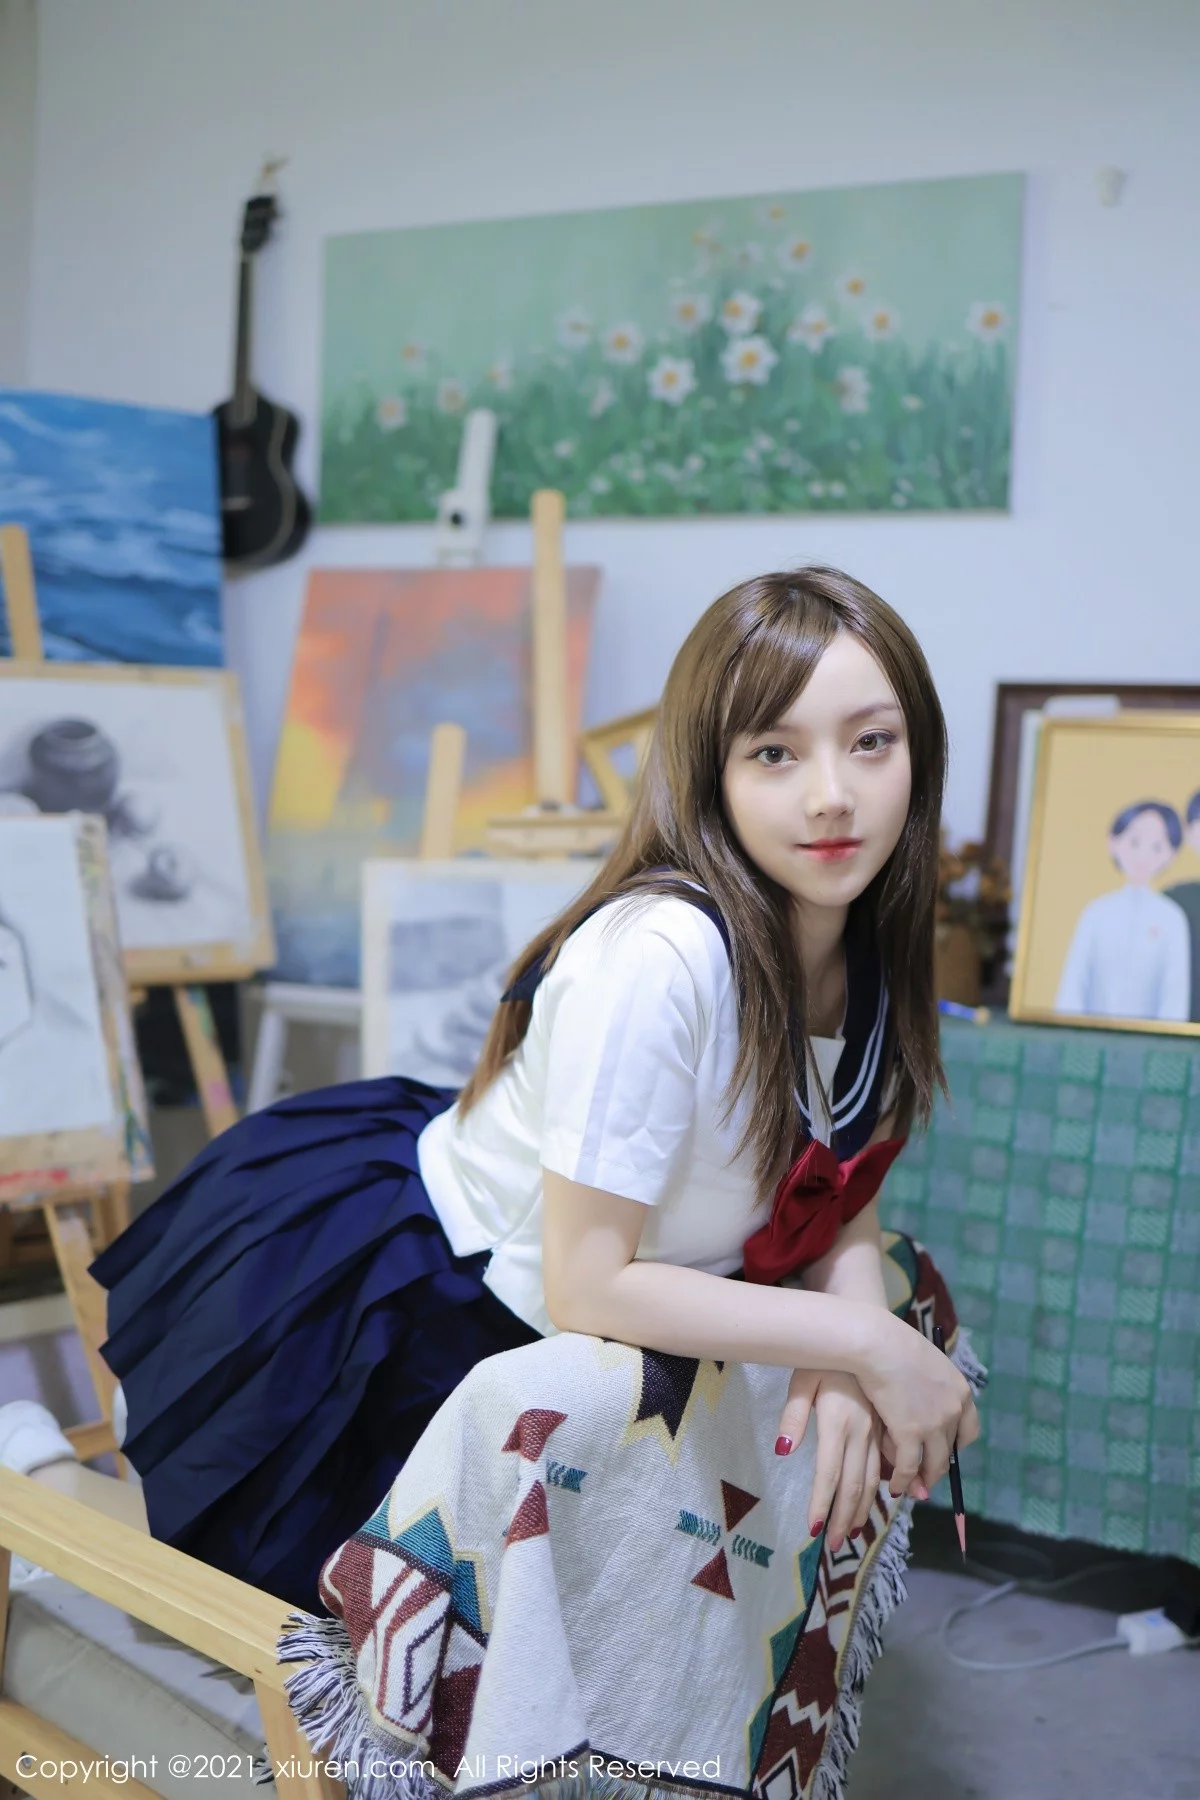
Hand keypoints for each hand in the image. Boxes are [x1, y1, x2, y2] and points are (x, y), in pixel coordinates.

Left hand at [776, 1368, 928, 1547]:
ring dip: (872, 1507)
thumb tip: (782, 1451)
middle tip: (836, 1543)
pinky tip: (902, 1492)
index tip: (815, 1532)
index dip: (823, 1506)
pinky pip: (908, 1457)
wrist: (866, 1329)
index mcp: (837, 1423)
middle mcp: (864, 1430)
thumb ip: (793, 1416)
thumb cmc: (825, 1356)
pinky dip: (907, 1479)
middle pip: (857, 1486)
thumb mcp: (800, 1379)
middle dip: (846, 1519)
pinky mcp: (902, 1419)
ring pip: (883, 1478)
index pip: (828, 1477)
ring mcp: (887, 1425)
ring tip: (858, 1528)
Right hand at [855, 1315, 980, 1497]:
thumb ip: (930, 1388)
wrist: (877, 1343)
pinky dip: (903, 1479)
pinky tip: (894, 1486)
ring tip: (911, 1488)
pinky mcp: (910, 1432)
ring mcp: (934, 1423)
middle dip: (936, 1468)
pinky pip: (909, 1466)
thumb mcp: (925, 1364)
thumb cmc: (893, 1344)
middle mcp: (954, 1411)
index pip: (969, 1431)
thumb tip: (921, 1410)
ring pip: (933, 1464)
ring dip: (922, 1480)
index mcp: (961, 1392)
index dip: (955, 1446)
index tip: (941, 1451)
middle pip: (950, 1451)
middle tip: (923, 1478)